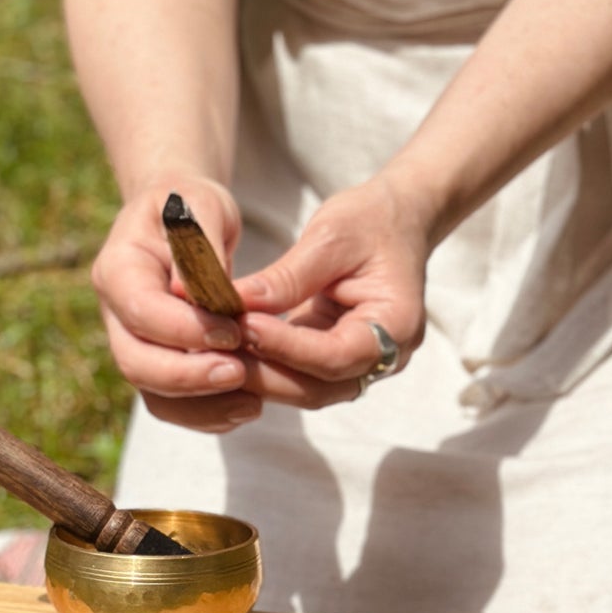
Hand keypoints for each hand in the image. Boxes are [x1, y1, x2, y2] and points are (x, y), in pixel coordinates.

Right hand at [91, 175, 262, 432]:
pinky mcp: (156, 365)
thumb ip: (197, 246)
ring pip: (152, 394)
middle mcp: (115, 314)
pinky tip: (249, 406)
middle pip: (136, 363)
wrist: (183, 220)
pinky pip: (173, 405)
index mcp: (117, 268)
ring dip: (202, 406)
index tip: (235, 330)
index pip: (142, 311)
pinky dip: (208, 414)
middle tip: (241, 373)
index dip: (186, 329)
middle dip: (189, 377)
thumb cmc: (194, 207)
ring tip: (254, 402)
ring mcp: (132, 344)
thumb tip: (186, 291)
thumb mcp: (202, 206)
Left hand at [235, 176, 429, 407]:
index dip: (286, 347)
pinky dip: (264, 367)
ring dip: (258, 376)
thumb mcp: (331, 237)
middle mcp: (384, 359)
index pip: (335, 355)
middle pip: (317, 388)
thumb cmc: (370, 222)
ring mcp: (360, 367)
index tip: (244, 327)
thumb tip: (236, 301)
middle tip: (215, 351)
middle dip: (264, 374)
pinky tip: (228, 351)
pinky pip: (297, 377)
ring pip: (303, 390)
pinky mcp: (335, 363)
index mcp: (397, 326)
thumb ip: (288, 277)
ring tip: (214, 352)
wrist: (396, 222)